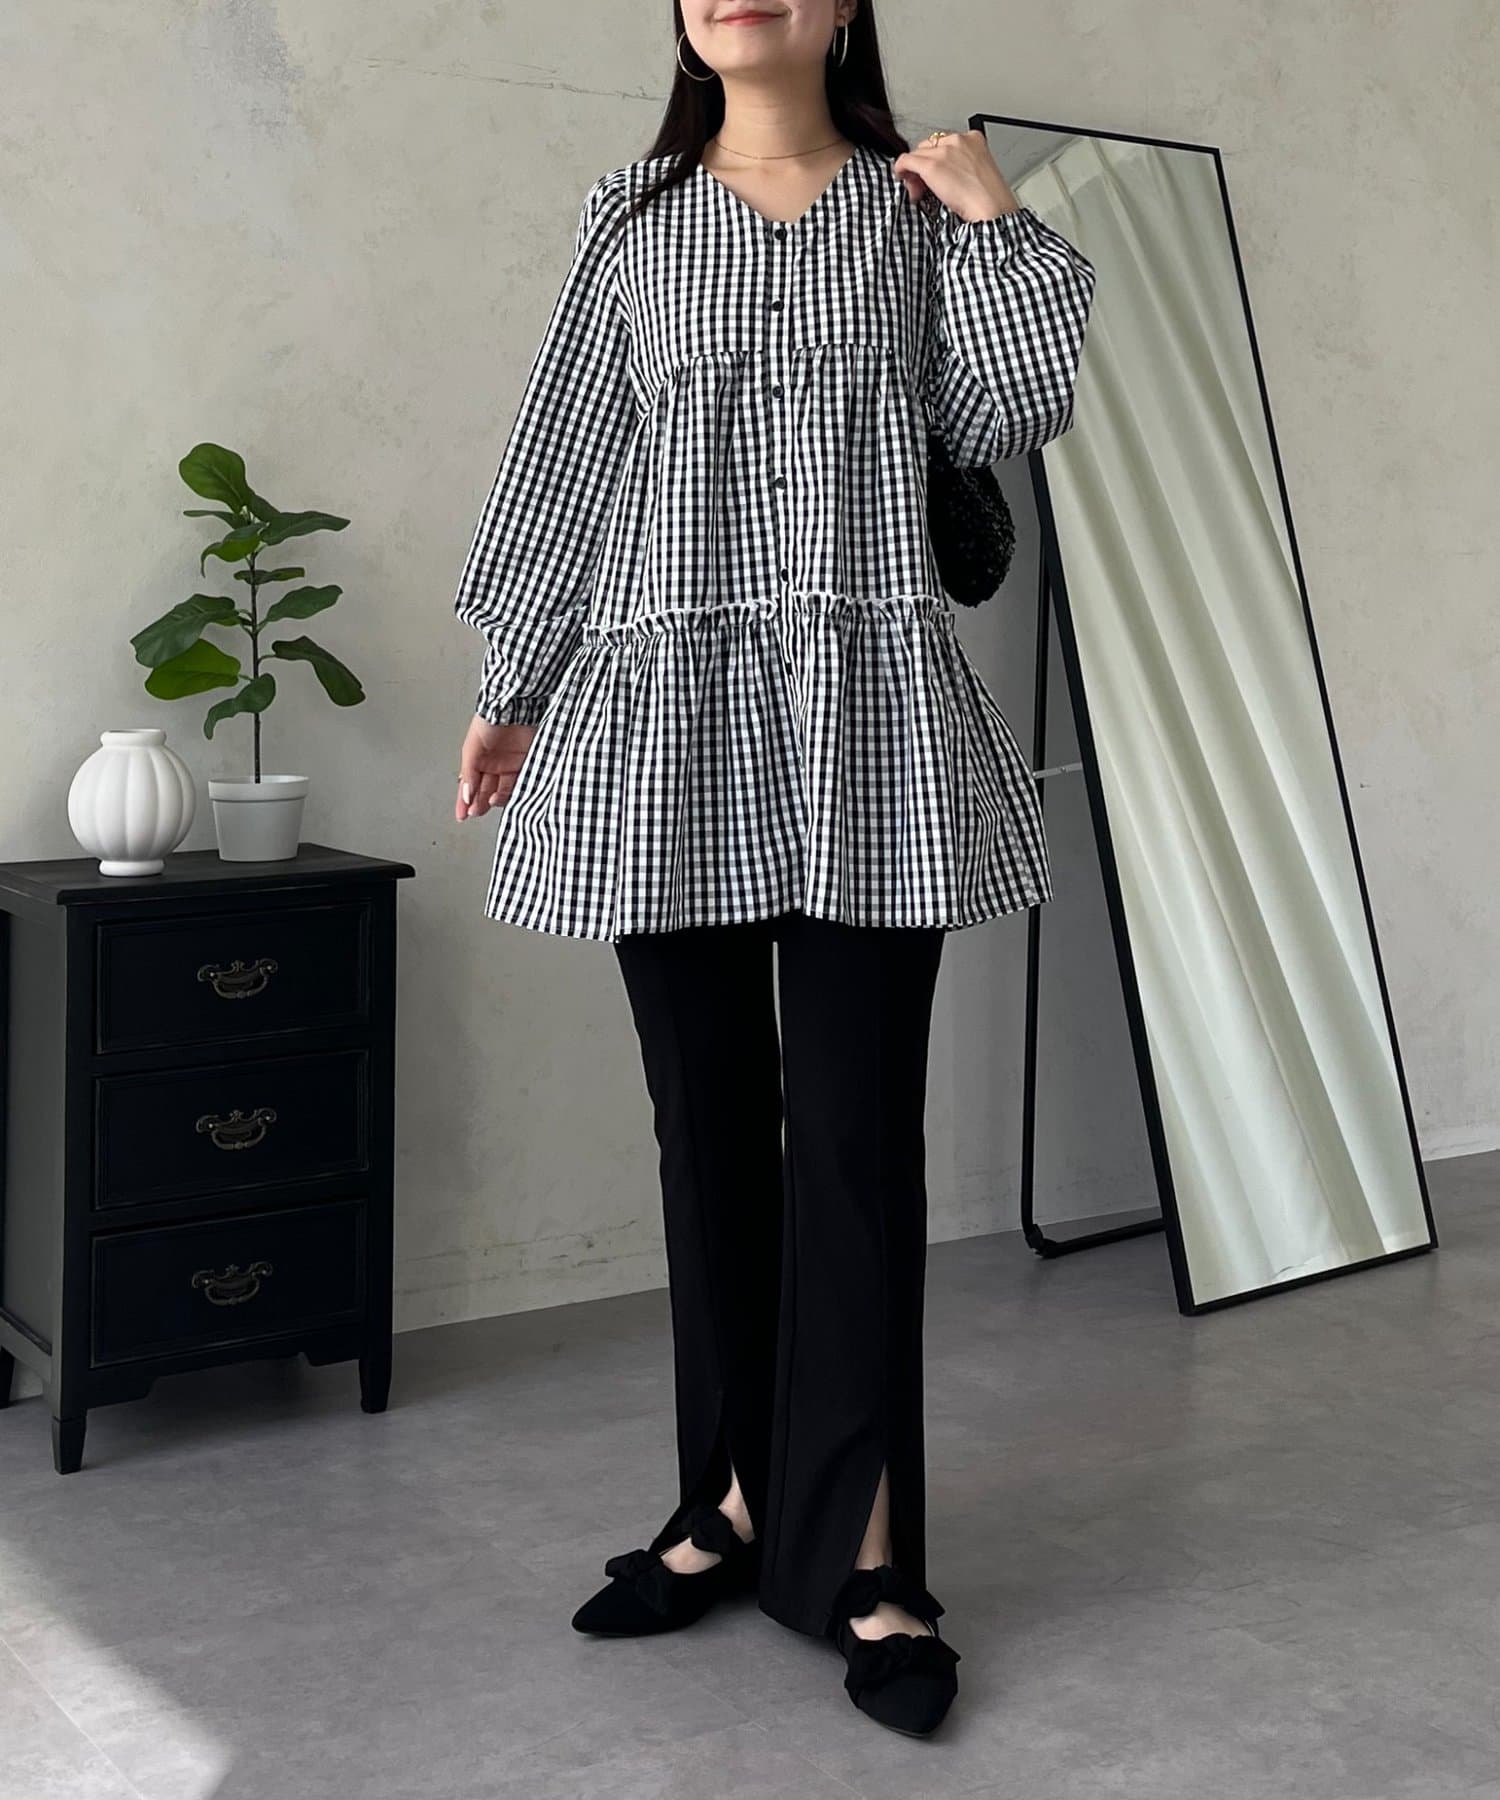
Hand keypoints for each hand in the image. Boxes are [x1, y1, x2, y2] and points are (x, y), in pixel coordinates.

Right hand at [456, 713, 537, 819]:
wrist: (514, 706)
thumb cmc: (489, 721)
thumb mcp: (472, 748)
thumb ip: (469, 773)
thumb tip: (466, 795)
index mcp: (477, 761)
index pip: (469, 786)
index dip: (464, 802)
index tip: (462, 816)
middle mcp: (493, 765)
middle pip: (485, 791)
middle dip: (480, 803)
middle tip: (477, 811)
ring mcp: (510, 765)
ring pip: (503, 790)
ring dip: (496, 799)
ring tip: (491, 800)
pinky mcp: (526, 764)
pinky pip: (521, 783)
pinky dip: (516, 792)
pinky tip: (511, 798)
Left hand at [892, 128, 1019, 223]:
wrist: (991, 207)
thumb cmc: (989, 198)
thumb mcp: (979, 173)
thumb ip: (962, 165)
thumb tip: (946, 174)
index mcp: (973, 139)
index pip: (945, 143)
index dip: (937, 159)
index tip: (938, 176)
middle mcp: (957, 140)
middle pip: (929, 146)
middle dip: (924, 164)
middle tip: (926, 186)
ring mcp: (944, 151)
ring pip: (917, 154)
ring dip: (915, 171)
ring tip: (920, 190)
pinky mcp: (931, 165)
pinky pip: (906, 160)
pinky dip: (901, 170)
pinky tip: (904, 181)